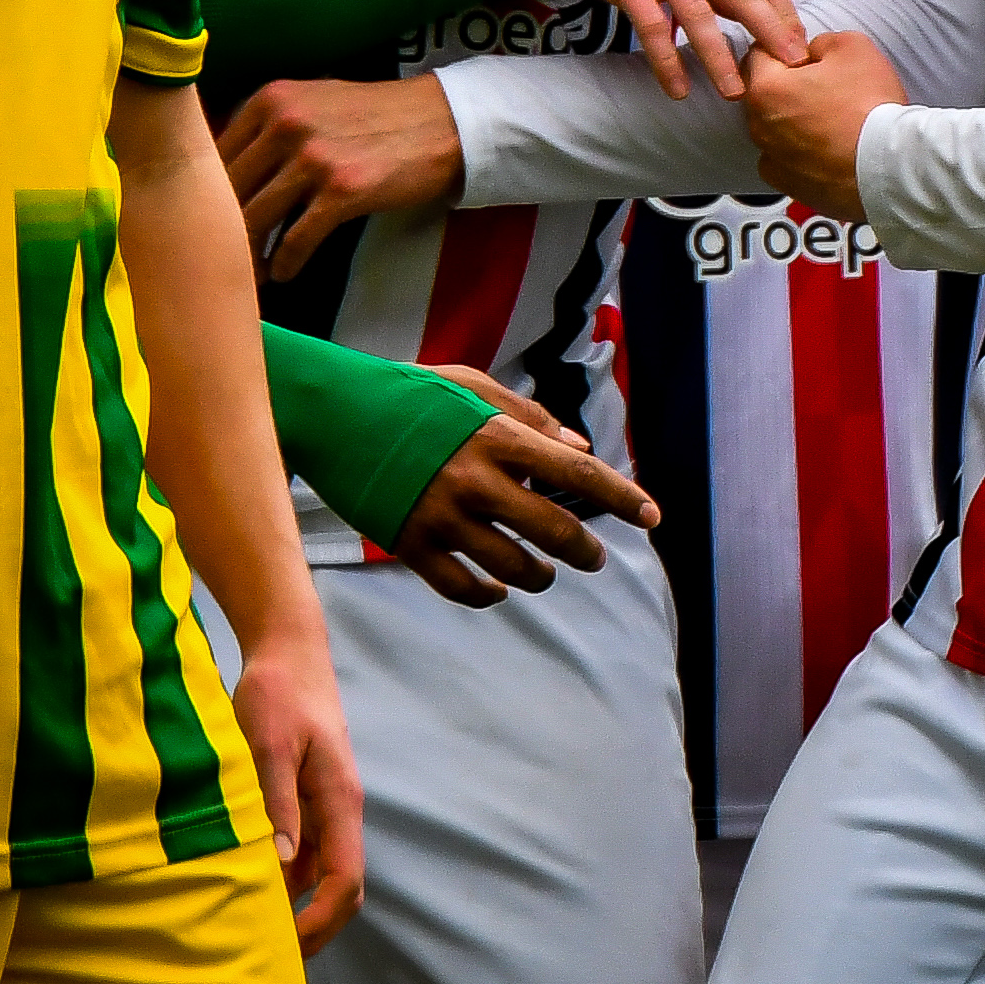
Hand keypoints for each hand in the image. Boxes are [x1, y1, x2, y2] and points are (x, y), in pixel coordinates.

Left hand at [218, 75, 460, 279]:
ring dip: (248, 255)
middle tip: (216, 260)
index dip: (202, 197)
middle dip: (218, 232)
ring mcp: (313, 158)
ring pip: (255, 219)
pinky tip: (284, 274)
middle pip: (226, 191)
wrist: (440, 122)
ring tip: (249, 275)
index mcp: (270, 99)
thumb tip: (216, 170)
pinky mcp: (342, 191)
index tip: (200, 225)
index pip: (213, 156)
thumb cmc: (372, 116)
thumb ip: (266, 126)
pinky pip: (295, 239)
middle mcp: (285, 124)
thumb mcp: (310, 102)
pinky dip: (284, 264)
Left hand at [233, 626, 364, 951]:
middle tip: (266, 957)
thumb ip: (278, 803)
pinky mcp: (304, 799)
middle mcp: (338, 811)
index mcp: (340, 801)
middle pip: (341, 887)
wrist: (288, 650)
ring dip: (293, 905)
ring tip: (248, 931)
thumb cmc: (278, 692)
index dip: (321, 921)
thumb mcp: (270, 745)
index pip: (347, 881)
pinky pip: (299, 853)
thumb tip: (282, 865)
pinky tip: (245, 887)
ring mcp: (322, 807)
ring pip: (318, 874)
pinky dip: (280, 878)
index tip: (286, 946)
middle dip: (312, 927)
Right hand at [386, 365, 661, 606]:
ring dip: (538, 577)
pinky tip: (498, 591)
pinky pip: (461, 588)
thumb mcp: (473, 387)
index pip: (577, 475)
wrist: (334, 414)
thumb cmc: (410, 394)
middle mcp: (476, 482)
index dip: (621, 498)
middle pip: (552, 532)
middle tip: (592, 558)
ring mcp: (443, 518)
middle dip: (584, 552)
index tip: (651, 517)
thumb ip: (530, 417)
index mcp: (498, 438)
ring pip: (512, 568)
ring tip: (543, 574)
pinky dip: (487, 596)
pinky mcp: (411, 544)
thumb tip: (580, 450)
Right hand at [558, 0, 811, 100]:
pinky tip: (678, 89)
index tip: (798, 42)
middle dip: (770, 34)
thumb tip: (749, 7)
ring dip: (719, 58)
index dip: (783, 10)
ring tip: (734, 92)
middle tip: (789, 69)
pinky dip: (667, 63)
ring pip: (699, 17)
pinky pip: (653, 29)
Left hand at [738, 31, 906, 217]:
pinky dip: (801, 154)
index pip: (759, 54)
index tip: (808, 56)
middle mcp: (761, 127)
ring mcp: (773, 160)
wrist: (889, 164)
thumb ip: (821, 42)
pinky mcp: (791, 186)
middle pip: (765, 94)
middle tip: (826, 87)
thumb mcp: (852, 46)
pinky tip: (829, 147)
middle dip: (788, 87)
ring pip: (775, 130)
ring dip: (795, 122)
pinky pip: (786, 161)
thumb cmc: (870, 107)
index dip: (786, 49)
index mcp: (767, 89)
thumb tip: (814, 52)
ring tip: (833, 120)